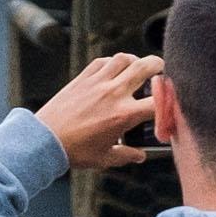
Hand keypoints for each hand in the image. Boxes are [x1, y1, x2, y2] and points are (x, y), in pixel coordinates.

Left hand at [38, 51, 163, 171]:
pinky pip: (103, 61)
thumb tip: (140, 155)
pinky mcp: (83, 78)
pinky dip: (112, 62)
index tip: (171, 104)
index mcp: (124, 114)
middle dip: (159, 66)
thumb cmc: (74, 151)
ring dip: (135, 60)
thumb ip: (127, 155)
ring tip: (138, 66)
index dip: (171, 101)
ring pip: (124, 58)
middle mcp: (114, 93)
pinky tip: (114, 69)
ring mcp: (98, 82)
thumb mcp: (105, 158)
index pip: (158, 102)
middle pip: (145, 67)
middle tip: (163, 70)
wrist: (44, 139)